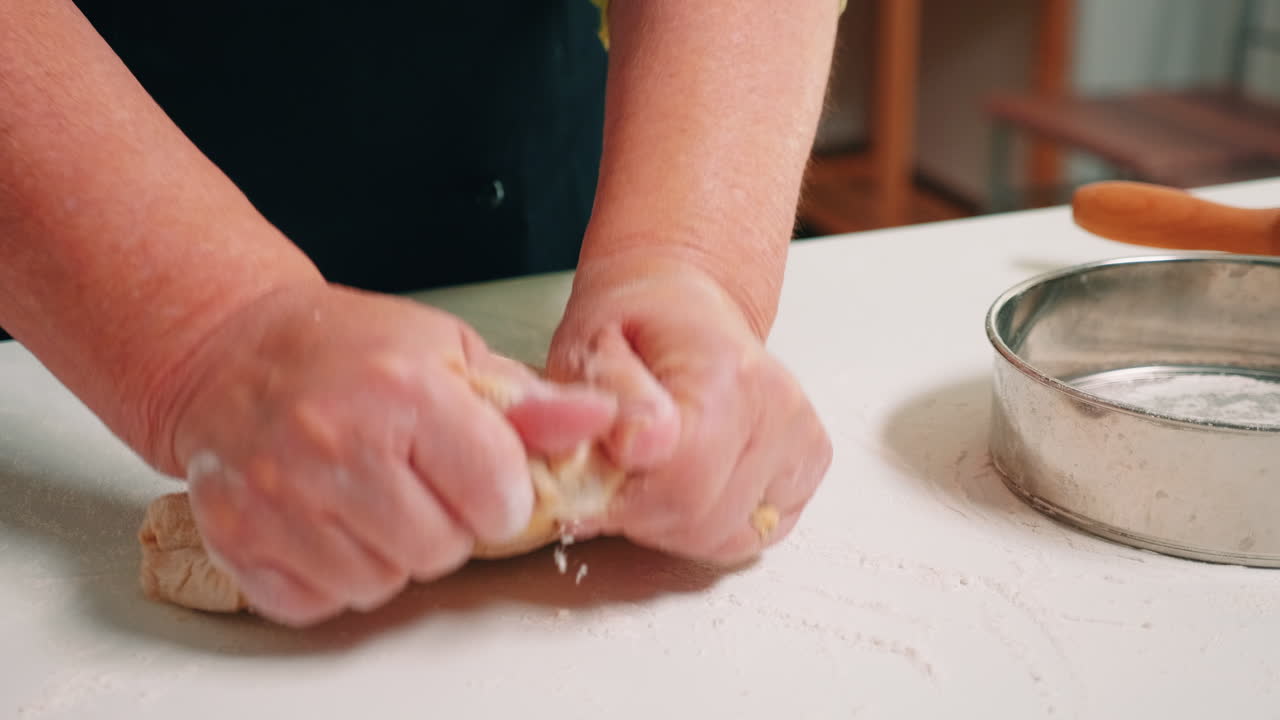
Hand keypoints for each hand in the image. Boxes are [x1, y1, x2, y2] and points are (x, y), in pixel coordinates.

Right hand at [153, 283, 615, 625]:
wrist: (229, 351)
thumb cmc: (346, 347)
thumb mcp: (448, 349)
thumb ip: (528, 400)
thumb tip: (603, 423)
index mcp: (405, 391)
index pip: (498, 497)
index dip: (500, 495)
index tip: (480, 476)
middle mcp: (338, 446)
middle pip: (441, 551)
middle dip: (444, 525)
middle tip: (415, 482)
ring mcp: (280, 497)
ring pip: (381, 584)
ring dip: (388, 554)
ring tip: (369, 498)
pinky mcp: (237, 537)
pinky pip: (317, 601)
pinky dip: (329, 576)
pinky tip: (325, 522)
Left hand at [546, 260, 831, 563]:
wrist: (681, 307)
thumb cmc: (629, 328)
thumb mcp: (587, 349)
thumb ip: (604, 402)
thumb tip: (637, 446)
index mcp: (723, 372)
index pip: (681, 481)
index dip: (621, 498)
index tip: (591, 480)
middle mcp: (777, 405)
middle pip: (702, 518)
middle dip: (642, 514)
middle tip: (616, 474)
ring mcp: (802, 436)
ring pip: (726, 537)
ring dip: (673, 524)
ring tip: (651, 474)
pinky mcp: (812, 462)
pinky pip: (753, 534)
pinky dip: (712, 524)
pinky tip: (691, 482)